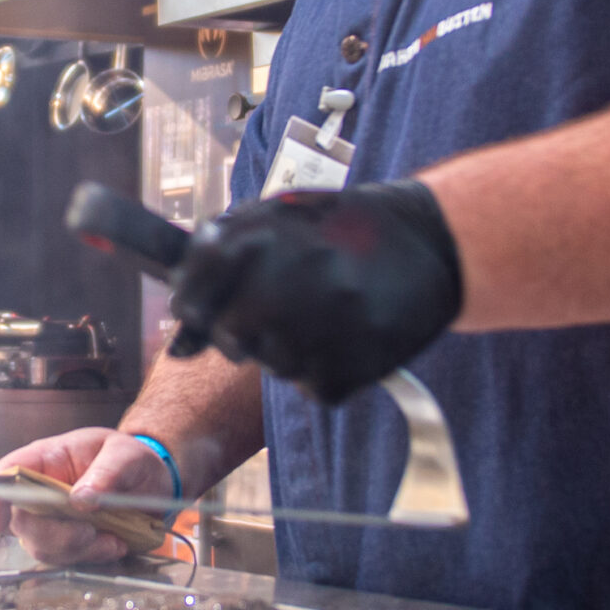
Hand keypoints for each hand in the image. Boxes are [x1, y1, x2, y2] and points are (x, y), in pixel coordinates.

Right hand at [0, 428, 173, 566]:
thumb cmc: (130, 459)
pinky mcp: (69, 542)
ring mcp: (52, 520)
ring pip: (42, 546)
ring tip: (113, 539)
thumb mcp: (126, 454)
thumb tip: (80, 499)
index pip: (5, 475)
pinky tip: (116, 544)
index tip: (3, 522)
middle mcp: (40, 492)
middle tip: (89, 532)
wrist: (152, 482)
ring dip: (77, 549)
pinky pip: (66, 559)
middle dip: (53, 534)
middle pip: (21, 521)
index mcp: (45, 460)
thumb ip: (107, 472)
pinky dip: (92, 557)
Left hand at [169, 182, 462, 403]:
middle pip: (231, 340)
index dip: (198, 308)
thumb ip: (216, 269)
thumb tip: (179, 348)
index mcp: (257, 240)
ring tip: (324, 312)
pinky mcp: (356, 365)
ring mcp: (321, 329)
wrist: (430, 240)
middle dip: (246, 329)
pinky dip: (326, 370)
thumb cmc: (339, 229)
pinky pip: (315, 388)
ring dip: (290, 349)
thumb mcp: (272, 221)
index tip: (210, 308)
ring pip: (275, 367)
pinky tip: (348, 334)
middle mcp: (284, 285)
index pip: (191, 301)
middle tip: (282, 306)